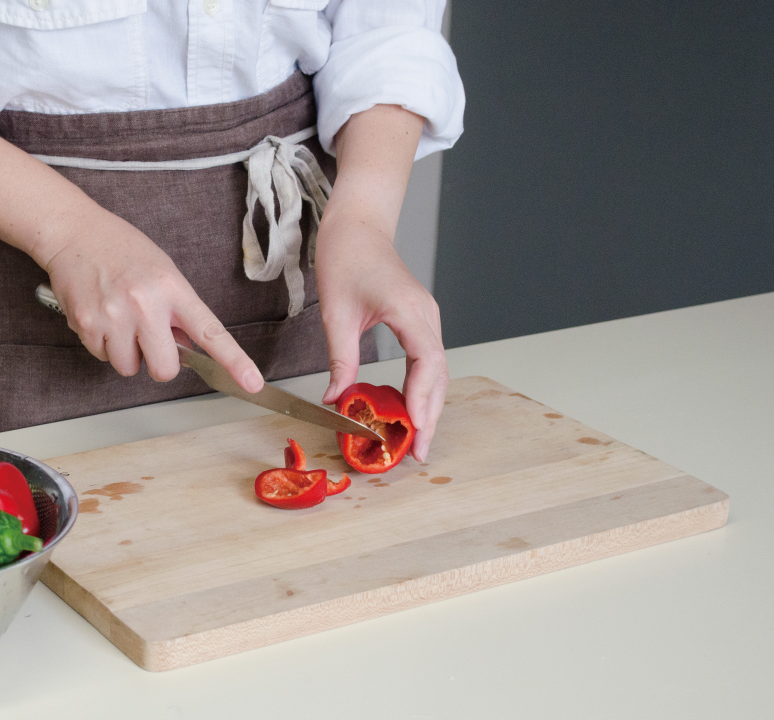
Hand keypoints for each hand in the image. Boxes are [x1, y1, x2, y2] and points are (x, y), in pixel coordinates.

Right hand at [43, 211, 264, 391]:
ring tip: (118, 318)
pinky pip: (102, 356)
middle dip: (158, 364)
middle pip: (165, 369)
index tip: (252, 383)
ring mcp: (115, 316)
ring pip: (129, 367)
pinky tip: (99, 314)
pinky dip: (102, 343)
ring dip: (126, 352)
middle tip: (148, 340)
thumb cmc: (121, 249)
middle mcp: (146, 304)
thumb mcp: (162, 271)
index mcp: (173, 289)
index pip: (210, 332)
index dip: (235, 361)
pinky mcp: (87, 324)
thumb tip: (187, 347)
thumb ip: (177, 309)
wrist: (75, 231)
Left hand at [316, 103, 446, 461]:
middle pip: (438, 374)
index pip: (426, 364)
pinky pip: (426, 360)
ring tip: (415, 439)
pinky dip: (421, 387)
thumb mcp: (336, 313)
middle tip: (417, 452)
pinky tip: (408, 409)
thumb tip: (336, 399)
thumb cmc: (345, 256)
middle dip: (430, 415)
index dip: (422, 401)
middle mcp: (427, 316)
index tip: (416, 430)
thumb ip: (341, 359)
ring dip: (428, 404)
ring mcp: (427, 317)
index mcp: (410, 310)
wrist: (358, 224)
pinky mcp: (419, 320)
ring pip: (436, 370)